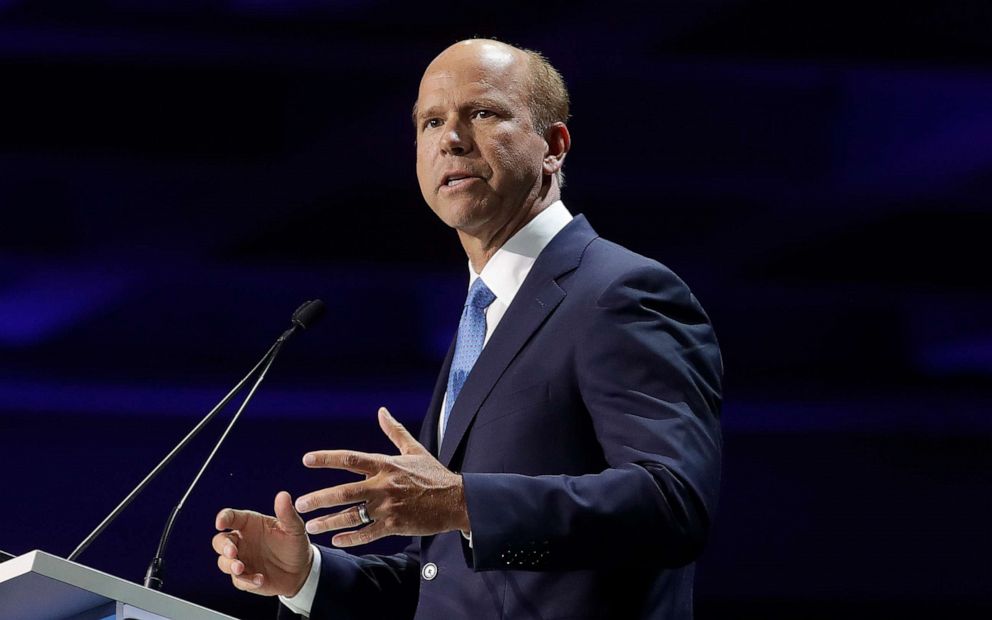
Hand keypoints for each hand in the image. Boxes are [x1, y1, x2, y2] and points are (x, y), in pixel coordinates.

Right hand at [212, 491, 312, 596]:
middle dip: (223, 546)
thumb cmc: (295, 544)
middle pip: (220, 541)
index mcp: (250, 524)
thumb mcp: (294, 528)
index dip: (223, 518)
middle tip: (233, 552)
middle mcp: (242, 541)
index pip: (231, 517)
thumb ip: (287, 513)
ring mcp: (242, 560)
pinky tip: (259, 579)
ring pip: (223, 562)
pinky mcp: (245, 577)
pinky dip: (246, 580)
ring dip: (230, 565)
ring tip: (241, 568)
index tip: (220, 522)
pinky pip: (238, 580)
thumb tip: (283, 495)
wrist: (301, 571)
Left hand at [295, 407, 469, 547]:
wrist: (456, 500)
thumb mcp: (414, 449)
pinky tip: (336, 541)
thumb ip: (394, 431)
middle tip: (300, 504)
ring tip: (311, 527)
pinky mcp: (395, 525)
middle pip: (345, 492)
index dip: (327, 458)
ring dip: (328, 522)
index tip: (306, 459)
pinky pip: (367, 534)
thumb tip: (381, 411)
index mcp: (386, 465)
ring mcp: (388, 507)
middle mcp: (384, 485)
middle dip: (319, 498)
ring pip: (352, 516)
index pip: (350, 459)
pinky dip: (350, 538)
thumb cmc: (434, 474)